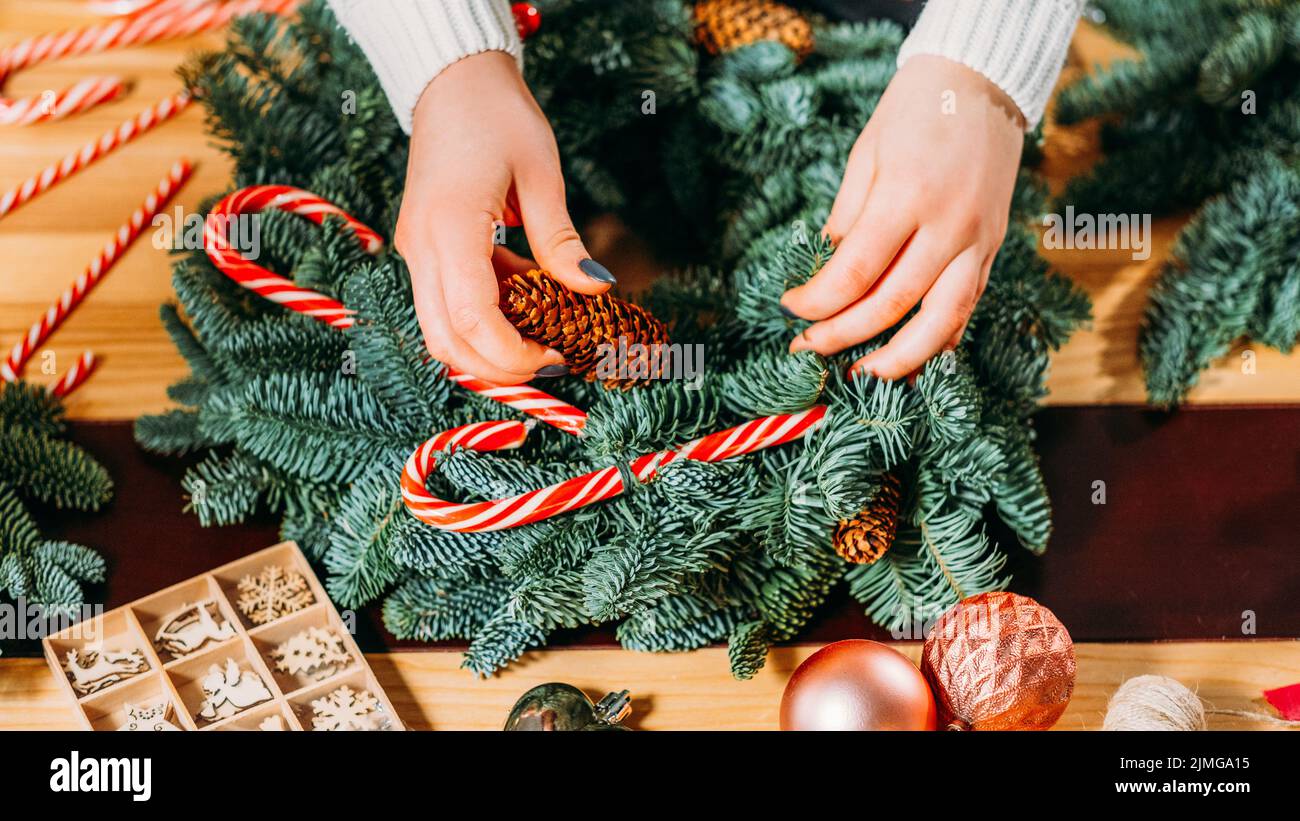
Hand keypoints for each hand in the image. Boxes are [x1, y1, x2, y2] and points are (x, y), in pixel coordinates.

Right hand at [396, 51, 615, 384]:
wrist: (452, 80)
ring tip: (542, 333)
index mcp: (450, 227)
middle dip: (497, 368)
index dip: (513, 354)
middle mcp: (421, 246)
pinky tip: (526, 297)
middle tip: (551, 362)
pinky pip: (446, 303)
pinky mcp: (422, 248)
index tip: (556, 357)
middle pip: (446, 341)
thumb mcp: (541, 173)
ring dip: (488, 347)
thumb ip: (562, 241)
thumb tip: (597, 289)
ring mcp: (416, 249)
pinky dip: (484, 317)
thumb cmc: (499, 115)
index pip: (472, 319)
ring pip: (440, 330)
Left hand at [781, 55, 1024, 378]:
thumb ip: (848, 214)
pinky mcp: (993, 248)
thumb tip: (829, 264)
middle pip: (892, 305)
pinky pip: (966, 307)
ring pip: (941, 322)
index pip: (854, 271)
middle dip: (843, 335)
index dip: (817, 301)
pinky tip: (913, 358)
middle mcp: (947, 226)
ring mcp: (977, 241)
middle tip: (808, 347)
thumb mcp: (866, 152)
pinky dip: (941, 340)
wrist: (983, 81)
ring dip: (900, 358)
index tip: (790, 308)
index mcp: (907, 196)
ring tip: (863, 374)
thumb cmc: (914, 109)